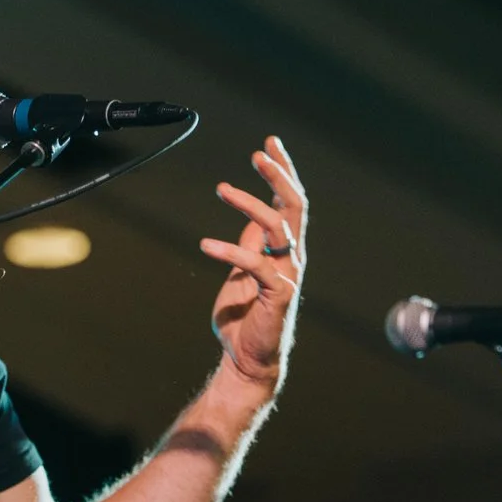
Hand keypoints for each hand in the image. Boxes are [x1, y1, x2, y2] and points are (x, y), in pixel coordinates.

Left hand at [199, 135, 306, 391]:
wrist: (247, 358)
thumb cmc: (245, 317)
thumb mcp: (244, 270)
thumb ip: (251, 244)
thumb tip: (249, 219)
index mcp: (285, 248)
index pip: (291, 201)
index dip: (283, 171)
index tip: (270, 143)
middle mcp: (292, 257)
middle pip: (295, 206)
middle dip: (279, 175)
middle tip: (259, 153)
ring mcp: (287, 274)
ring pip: (278, 227)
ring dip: (250, 204)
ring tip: (223, 189)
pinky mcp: (277, 294)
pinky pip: (256, 264)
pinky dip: (230, 251)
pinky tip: (205, 245)